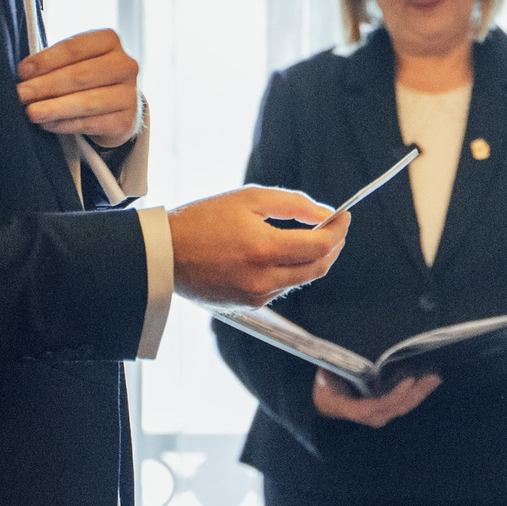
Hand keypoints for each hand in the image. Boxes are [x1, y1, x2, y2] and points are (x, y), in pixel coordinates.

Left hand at [17, 29, 141, 144]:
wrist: (113, 106)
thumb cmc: (85, 77)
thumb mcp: (72, 60)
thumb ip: (52, 63)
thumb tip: (24, 76)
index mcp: (109, 41)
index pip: (75, 48)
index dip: (46, 60)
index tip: (22, 72)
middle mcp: (125, 65)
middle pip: (81, 75)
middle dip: (46, 86)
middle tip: (21, 94)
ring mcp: (130, 94)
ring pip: (88, 102)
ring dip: (55, 108)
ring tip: (32, 113)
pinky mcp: (126, 121)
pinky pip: (92, 123)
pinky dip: (66, 124)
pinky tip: (48, 124)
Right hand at [169, 188, 348, 306]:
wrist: (163, 254)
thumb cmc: (202, 221)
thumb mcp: (249, 199)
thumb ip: (294, 204)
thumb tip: (326, 214)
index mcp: (264, 249)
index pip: (321, 246)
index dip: (339, 230)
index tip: (343, 216)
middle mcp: (263, 279)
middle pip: (318, 268)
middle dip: (333, 247)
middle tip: (334, 228)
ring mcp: (256, 296)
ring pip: (301, 280)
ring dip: (312, 260)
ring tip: (308, 237)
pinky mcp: (247, 305)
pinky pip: (281, 289)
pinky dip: (289, 272)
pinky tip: (280, 255)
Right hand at [314, 370, 441, 427]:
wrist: (323, 400)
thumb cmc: (325, 384)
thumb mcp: (327, 375)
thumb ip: (341, 368)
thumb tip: (357, 354)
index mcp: (349, 408)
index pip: (374, 407)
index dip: (393, 396)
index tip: (408, 380)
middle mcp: (366, 415)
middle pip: (395, 408)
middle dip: (415, 393)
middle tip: (432, 376)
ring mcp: (377, 414)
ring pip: (402, 406)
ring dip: (419, 393)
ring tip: (434, 378)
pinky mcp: (384, 409)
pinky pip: (401, 403)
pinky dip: (415, 392)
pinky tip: (427, 382)